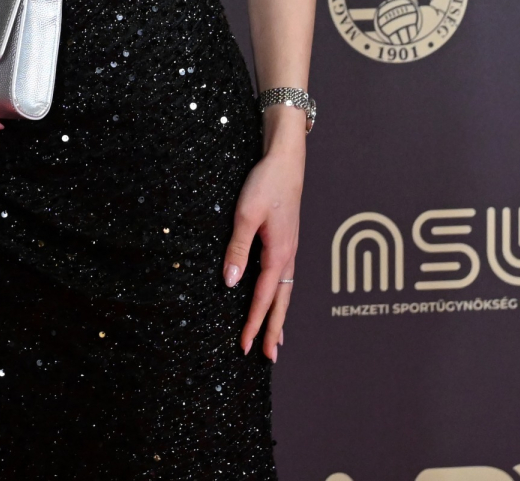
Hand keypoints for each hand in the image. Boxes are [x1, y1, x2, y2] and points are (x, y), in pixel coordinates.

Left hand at [223, 138, 302, 359]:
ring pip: (284, 292)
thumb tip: (231, 283)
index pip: (263, 298)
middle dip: (273, 330)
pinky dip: (280, 297)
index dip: (253, 324)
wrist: (287, 162)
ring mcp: (289, 251)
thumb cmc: (266, 185)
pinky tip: (275, 300)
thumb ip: (238, 249)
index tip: (245, 347)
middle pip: (280, 303)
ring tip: (275, 340)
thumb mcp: (245, 215)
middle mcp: (288, 258)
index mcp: (279, 255)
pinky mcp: (286, 243)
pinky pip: (284, 279)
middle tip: (268, 357)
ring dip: (279, 316)